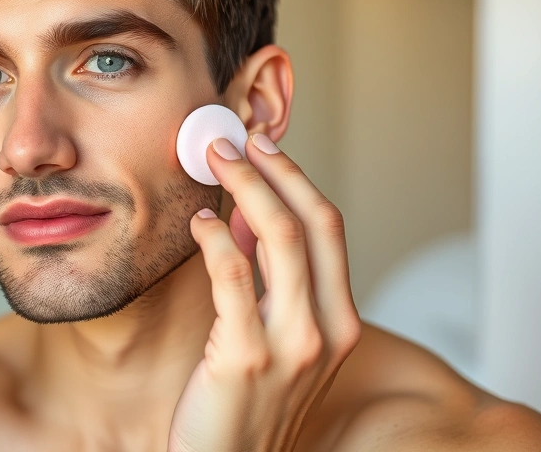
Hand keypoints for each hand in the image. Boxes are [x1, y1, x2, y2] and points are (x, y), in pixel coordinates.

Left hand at [168, 134, 361, 451]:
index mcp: (339, 321)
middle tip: (236, 138)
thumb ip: (269, 275)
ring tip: (214, 160)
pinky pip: (234, 277)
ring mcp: (291, 344)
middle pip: (312, 222)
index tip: (265, 146)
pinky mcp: (246, 357)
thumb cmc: (243, 402)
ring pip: (279, 237)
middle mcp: (326, 329)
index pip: (329, 228)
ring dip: (245, 186)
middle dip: (274, 169)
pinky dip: (217, 238)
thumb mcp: (273, 334)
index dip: (297, 178)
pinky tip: (201, 223)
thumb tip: (252, 211)